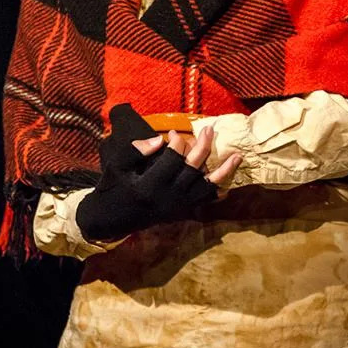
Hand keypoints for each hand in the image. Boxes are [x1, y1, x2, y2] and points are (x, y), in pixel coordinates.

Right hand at [75, 104, 241, 241]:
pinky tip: (228, 180)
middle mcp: (167, 198)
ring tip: (237, 156)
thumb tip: (160, 140)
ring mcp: (177, 207)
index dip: (177, 142)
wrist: (111, 218)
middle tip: (210, 130)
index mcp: (149, 185)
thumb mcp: (116, 165)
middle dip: (204, 147)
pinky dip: (217, 191)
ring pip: (206, 187)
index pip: (172, 160)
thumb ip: (136, 150)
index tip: (173, 132)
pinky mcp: (181, 212)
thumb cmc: (112, 186)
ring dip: (223, 171)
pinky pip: (204, 201)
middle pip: (193, 170)